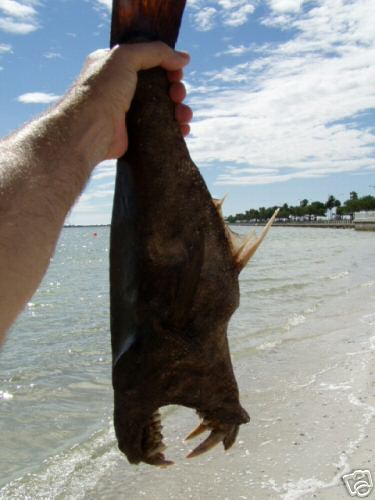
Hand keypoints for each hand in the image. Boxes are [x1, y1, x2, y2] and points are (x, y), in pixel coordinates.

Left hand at [71, 42, 191, 160]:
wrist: (89, 129)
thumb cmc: (101, 90)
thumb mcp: (125, 57)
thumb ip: (156, 52)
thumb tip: (184, 58)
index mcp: (115, 66)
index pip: (149, 61)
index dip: (167, 66)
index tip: (178, 72)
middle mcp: (121, 88)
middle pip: (160, 86)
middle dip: (175, 89)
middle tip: (178, 95)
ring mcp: (128, 113)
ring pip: (163, 109)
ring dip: (179, 110)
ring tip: (183, 116)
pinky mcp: (134, 134)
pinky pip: (160, 129)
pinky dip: (174, 128)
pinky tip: (182, 129)